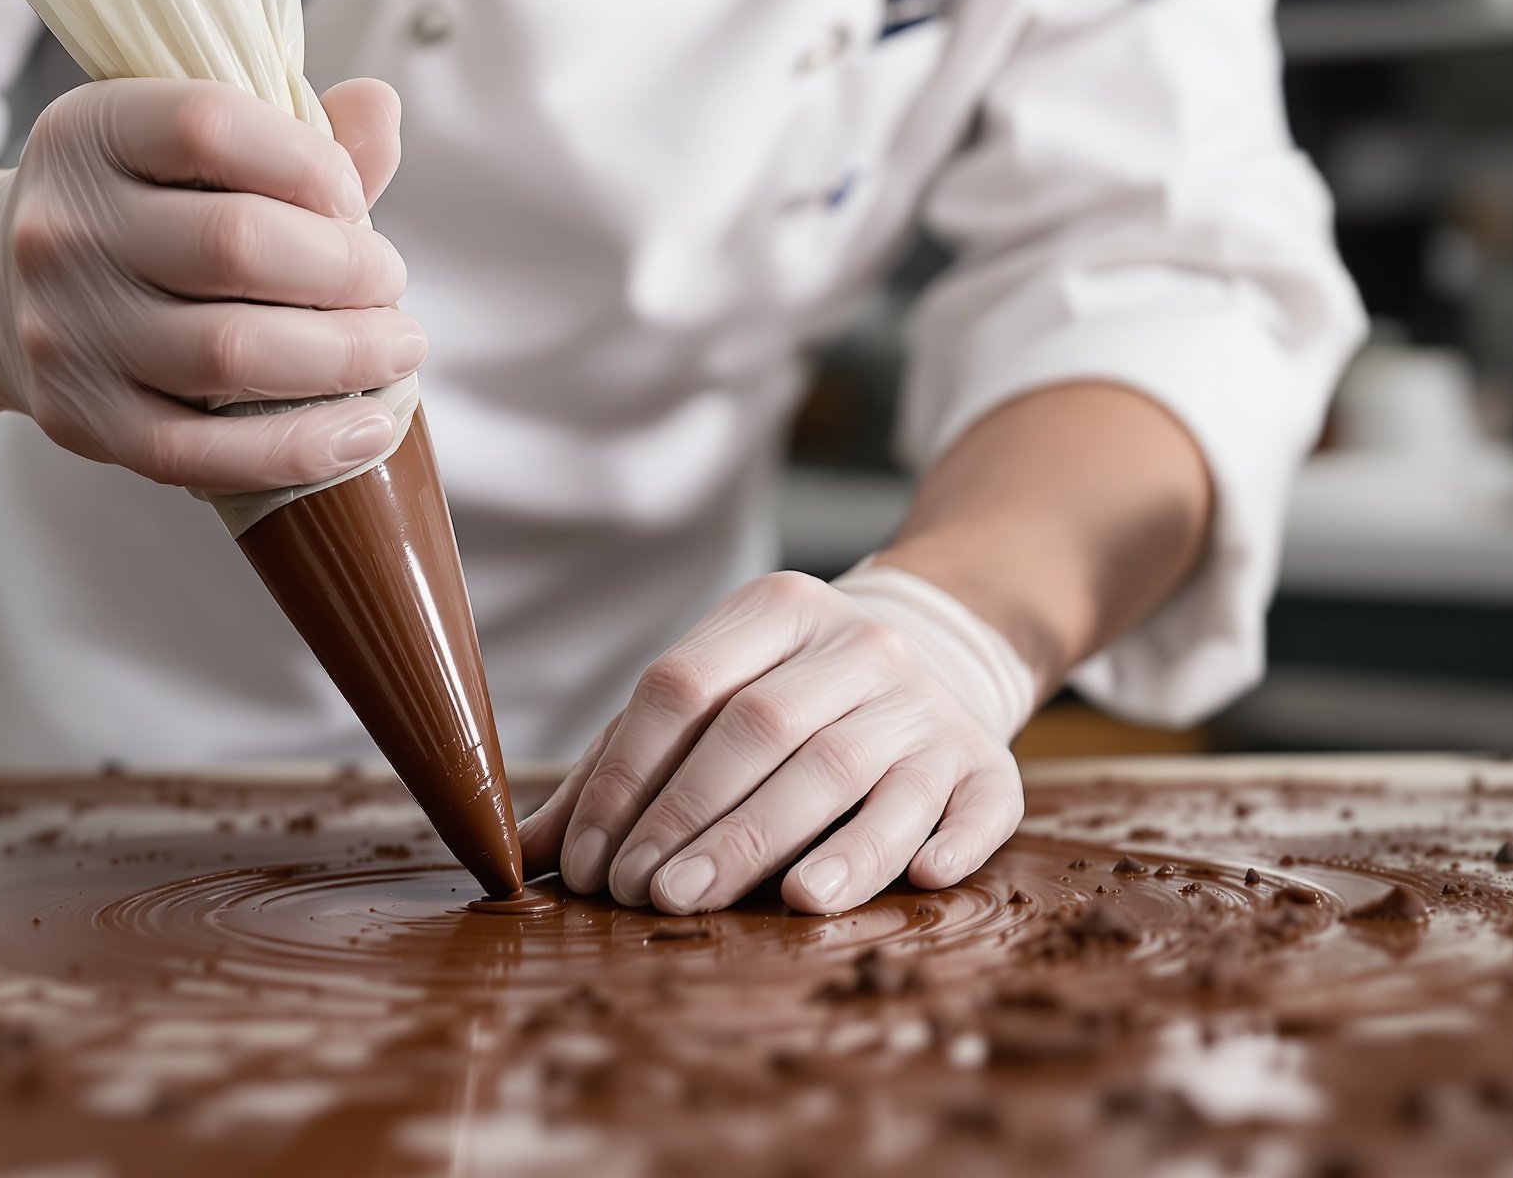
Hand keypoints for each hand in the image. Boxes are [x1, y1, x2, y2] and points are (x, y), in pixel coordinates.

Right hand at [0, 77, 422, 490]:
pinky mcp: (78, 419)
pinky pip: (200, 453)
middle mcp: (63, 228)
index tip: (353, 199)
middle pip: (237, 247)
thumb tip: (379, 107)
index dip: (312, 163)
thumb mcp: (191, 148)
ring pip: (229, 354)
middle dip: (348, 270)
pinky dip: (299, 448)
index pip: (211, 128)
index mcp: (93, 131)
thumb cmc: (139, 209)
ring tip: (397, 348)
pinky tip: (367, 431)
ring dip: (343, 356)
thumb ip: (292, 133)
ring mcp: (63, 330)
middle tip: (391, 283)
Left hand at [518, 566, 1038, 914]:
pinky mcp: (988, 762)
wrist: (938, 657)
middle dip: (697, 822)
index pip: (681, 687)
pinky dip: (947, 840)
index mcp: (774, 609)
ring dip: (790, 841)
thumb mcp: (708, 699)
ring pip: (853, 771)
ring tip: (748, 903)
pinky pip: (978, 802)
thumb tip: (523, 854)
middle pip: (762, 732)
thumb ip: (622, 767)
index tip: (587, 862)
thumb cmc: (786, 700)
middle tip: (648, 896)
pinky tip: (916, 878)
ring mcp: (927, 704)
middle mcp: (857, 645)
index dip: (627, 778)